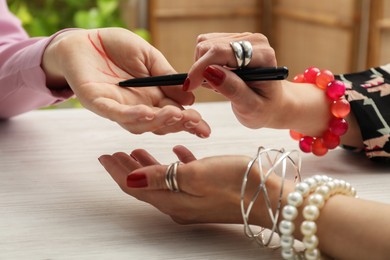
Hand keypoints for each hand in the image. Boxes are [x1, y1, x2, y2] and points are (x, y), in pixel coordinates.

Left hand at [42, 28, 209, 136]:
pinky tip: (147, 112)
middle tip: (195, 122)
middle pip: (160, 124)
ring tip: (175, 114)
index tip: (205, 127)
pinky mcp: (98, 103)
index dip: (189, 122)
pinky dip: (132, 115)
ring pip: (140, 124)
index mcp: (151, 98)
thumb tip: (190, 97)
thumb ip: (166, 76)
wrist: (85, 39)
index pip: (174, 115)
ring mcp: (117, 108)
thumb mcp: (149, 57)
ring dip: (159, 121)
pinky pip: (116, 113)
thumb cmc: (117, 47)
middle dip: (179, 125)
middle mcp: (136, 107)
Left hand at [98, 145, 287, 226]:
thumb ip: (159, 178)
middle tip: (114, 153)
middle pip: (146, 184)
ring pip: (163, 179)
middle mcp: (180, 204)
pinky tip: (178, 152)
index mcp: (172, 201)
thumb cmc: (235, 182)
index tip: (103, 157)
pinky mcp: (209, 192)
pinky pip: (184, 176)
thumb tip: (129, 181)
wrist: (270, 197)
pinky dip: (176, 163)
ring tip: (138, 150)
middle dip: (128, 168)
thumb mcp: (193, 175)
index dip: (117, 172)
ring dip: (149, 164)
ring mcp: (195, 199)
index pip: (135, 186)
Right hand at [183, 32, 284, 128]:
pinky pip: (206, 45)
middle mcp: (254, 40)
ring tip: (218, 85)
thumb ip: (232, 89)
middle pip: (209, 45)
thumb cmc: (264, 108)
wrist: (273, 103)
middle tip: (212, 90)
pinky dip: (205, 63)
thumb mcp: (250, 107)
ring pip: (204, 44)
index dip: (200, 67)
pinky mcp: (233, 40)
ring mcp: (243, 38)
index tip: (189, 86)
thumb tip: (209, 70)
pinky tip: (218, 77)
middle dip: (201, 69)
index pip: (221, 51)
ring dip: (203, 67)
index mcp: (263, 55)